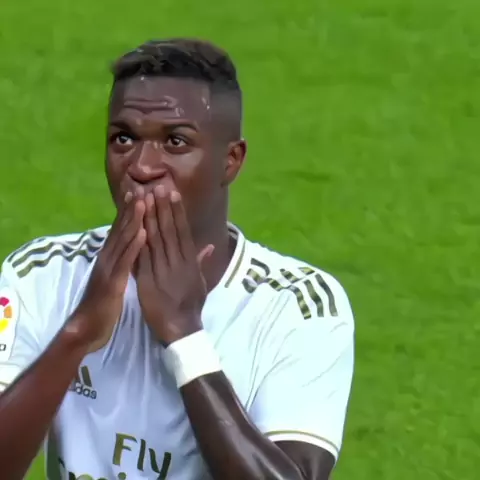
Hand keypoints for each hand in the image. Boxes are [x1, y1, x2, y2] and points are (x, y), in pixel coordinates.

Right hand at [69, 192, 145, 351]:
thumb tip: (132, 247)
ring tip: (144, 201)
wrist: (87, 328)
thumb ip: (122, 262)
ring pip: (122, 240)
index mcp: (110, 257)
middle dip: (132, 208)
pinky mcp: (112, 281)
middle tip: (142, 187)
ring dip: (133, 219)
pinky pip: (125, 261)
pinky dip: (134, 245)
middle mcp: (108, 257)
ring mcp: (108, 268)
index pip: (121, 230)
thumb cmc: (105, 304)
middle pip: (121, 228)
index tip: (141, 192)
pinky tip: (143, 232)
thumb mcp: (116, 278)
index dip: (130, 211)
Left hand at [135, 186, 213, 344]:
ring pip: (156, 240)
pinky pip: (144, 256)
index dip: (177, 212)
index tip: (172, 194)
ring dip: (151, 218)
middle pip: (169, 230)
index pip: (183, 231)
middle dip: (163, 208)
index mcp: (190, 261)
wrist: (181, 327)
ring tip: (146, 199)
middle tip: (158, 187)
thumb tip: (208, 246)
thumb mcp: (201, 282)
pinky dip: (141, 239)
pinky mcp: (149, 280)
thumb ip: (201, 262)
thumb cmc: (192, 304)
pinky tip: (136, 225)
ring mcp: (163, 270)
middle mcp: (178, 262)